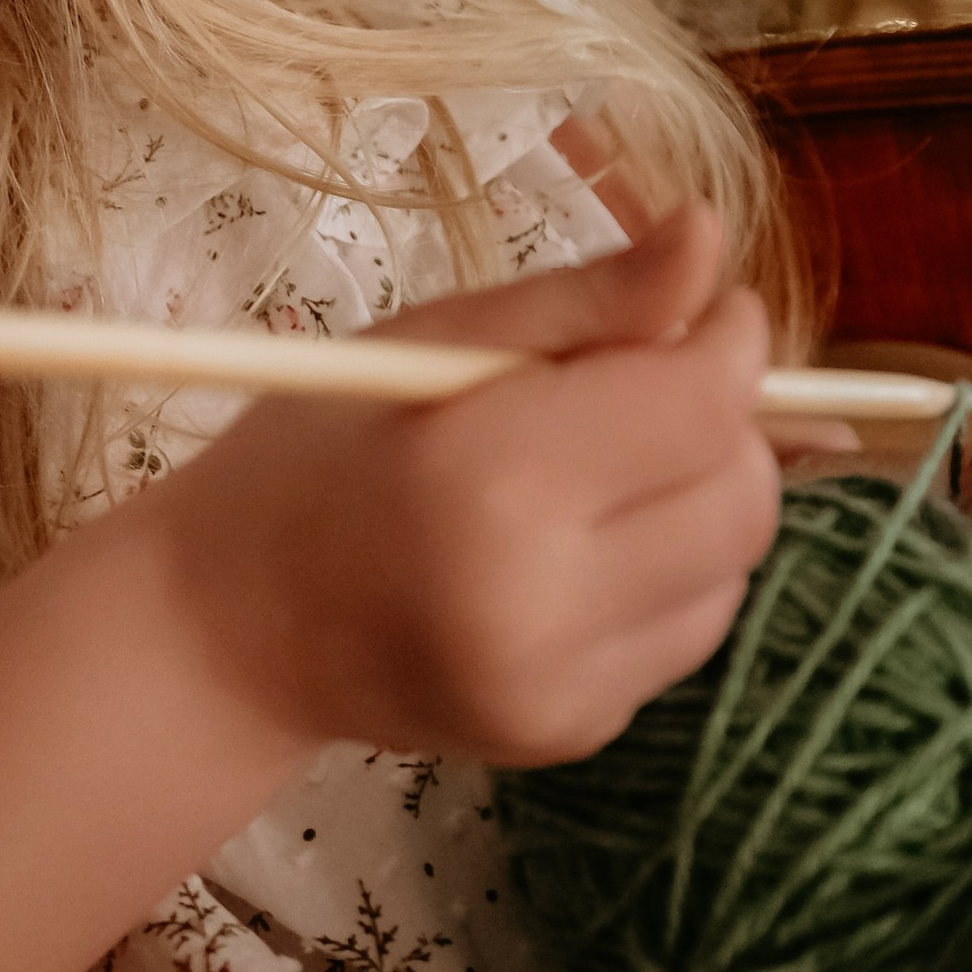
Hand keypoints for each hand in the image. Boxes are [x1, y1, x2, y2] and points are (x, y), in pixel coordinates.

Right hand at [163, 205, 779, 768]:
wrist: (231, 630)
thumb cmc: (315, 454)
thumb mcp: (431, 340)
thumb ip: (584, 298)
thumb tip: (709, 237)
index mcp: (490, 480)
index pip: (699, 405)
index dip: (727, 342)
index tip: (705, 308)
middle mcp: (539, 601)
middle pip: (741, 499)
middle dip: (725, 425)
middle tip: (652, 385)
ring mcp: (559, 687)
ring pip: (732, 571)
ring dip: (701, 501)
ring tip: (604, 471)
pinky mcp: (572, 734)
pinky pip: (684, 633)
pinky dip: (666, 574)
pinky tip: (581, 548)